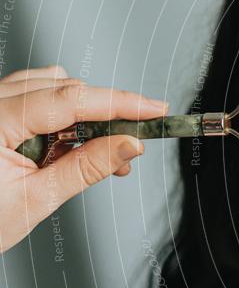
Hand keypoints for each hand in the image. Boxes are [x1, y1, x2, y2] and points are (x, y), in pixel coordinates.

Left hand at [0, 65, 168, 253]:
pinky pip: (36, 96)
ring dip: (85, 115)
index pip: (70, 99)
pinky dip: (63, 116)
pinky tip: (74, 143)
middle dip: (107, 115)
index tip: (153, 109)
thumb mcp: (36, 200)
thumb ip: (87, 167)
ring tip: (100, 152)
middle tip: (134, 144)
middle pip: (65, 89)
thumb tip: (128, 144)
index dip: (119, 102)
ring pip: (53, 87)